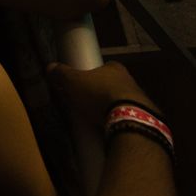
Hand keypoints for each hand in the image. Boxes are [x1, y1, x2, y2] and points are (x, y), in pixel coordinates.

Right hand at [45, 61, 159, 130]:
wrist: (129, 117)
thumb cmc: (99, 94)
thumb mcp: (73, 82)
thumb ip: (62, 74)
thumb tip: (50, 66)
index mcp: (115, 68)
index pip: (104, 68)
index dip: (94, 75)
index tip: (85, 85)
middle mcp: (130, 80)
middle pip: (114, 84)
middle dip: (103, 93)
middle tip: (90, 104)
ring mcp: (140, 99)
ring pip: (124, 101)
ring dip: (114, 108)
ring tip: (100, 120)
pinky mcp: (146, 117)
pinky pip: (130, 117)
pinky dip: (122, 121)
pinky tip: (113, 129)